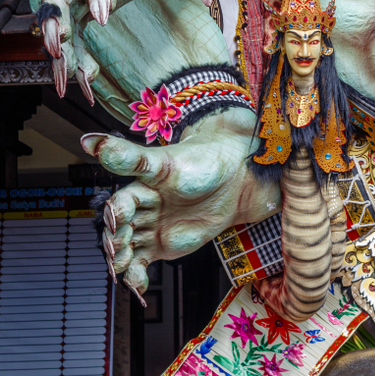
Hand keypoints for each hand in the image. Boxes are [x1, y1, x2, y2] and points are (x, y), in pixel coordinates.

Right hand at [84, 109, 276, 298]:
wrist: (235, 178)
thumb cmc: (200, 162)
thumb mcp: (165, 162)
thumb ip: (131, 157)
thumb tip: (89, 141)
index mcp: (139, 187)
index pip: (120, 203)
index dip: (117, 213)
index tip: (118, 221)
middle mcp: (141, 210)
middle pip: (119, 231)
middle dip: (116, 242)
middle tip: (119, 250)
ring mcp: (151, 229)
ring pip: (127, 250)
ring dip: (121, 261)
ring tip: (124, 267)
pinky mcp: (161, 246)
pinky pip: (141, 264)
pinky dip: (136, 277)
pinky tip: (138, 285)